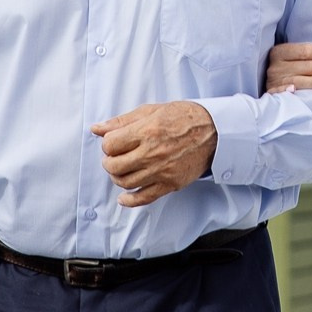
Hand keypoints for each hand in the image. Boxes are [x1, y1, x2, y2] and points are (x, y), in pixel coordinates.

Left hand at [92, 101, 218, 207]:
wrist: (214, 131)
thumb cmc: (184, 118)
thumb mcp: (151, 110)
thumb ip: (122, 121)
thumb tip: (97, 128)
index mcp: (146, 132)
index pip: (110, 145)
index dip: (108, 144)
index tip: (114, 143)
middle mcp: (152, 153)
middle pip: (114, 166)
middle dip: (109, 162)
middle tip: (113, 158)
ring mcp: (161, 171)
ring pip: (126, 183)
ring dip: (117, 178)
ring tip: (121, 170)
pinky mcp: (170, 184)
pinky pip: (144, 198)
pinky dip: (130, 200)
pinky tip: (124, 197)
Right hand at [265, 40, 311, 92]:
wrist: (273, 83)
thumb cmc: (292, 68)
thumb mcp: (305, 58)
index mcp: (281, 51)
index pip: (308, 50)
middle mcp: (276, 65)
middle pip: (307, 66)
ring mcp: (273, 80)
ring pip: (300, 80)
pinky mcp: (272, 94)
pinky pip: (282, 93)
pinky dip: (288, 91)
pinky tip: (295, 91)